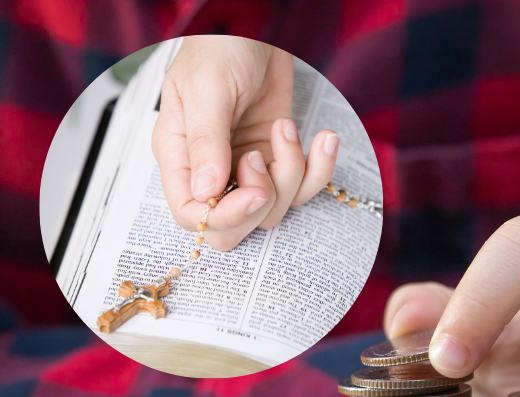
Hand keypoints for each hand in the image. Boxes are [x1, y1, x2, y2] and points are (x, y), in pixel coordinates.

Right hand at [151, 36, 338, 250]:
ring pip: (275, 209)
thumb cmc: (220, 50)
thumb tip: (205, 193)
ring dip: (291, 172)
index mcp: (180, 156)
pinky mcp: (280, 160)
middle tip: (264, 158)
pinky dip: (320, 167)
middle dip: (261, 203)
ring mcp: (248, 168)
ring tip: (283, 127)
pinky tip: (322, 138)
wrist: (256, 28)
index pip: (193, 215)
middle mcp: (213, 170)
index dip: (226, 217)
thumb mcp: (208, 90)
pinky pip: (304, 187)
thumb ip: (206, 142)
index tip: (256, 192)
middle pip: (233, 229)